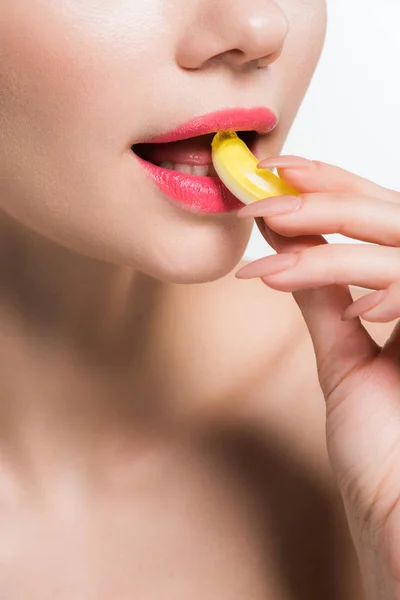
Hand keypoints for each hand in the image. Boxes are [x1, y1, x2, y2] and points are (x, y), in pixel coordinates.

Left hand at [235, 157, 399, 597]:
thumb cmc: (382, 452)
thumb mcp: (348, 363)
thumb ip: (326, 305)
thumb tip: (289, 252)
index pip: (378, 221)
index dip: (335, 189)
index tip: (282, 176)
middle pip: (395, 218)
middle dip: (333, 198)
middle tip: (269, 194)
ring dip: (335, 245)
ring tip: (276, 251)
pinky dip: (389, 289)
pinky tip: (354, 305)